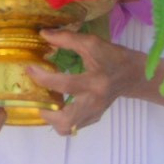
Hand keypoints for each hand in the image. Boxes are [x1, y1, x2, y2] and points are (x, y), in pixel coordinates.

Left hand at [29, 28, 145, 136]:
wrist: (133, 75)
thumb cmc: (113, 57)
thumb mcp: (92, 43)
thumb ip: (67, 39)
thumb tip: (44, 34)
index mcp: (95, 82)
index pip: (65, 85)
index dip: (43, 78)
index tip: (29, 69)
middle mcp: (94, 102)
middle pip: (65, 120)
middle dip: (45, 112)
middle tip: (37, 97)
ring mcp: (95, 113)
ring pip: (67, 128)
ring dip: (51, 117)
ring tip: (46, 101)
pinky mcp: (94, 118)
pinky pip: (72, 126)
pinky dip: (60, 118)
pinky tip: (57, 104)